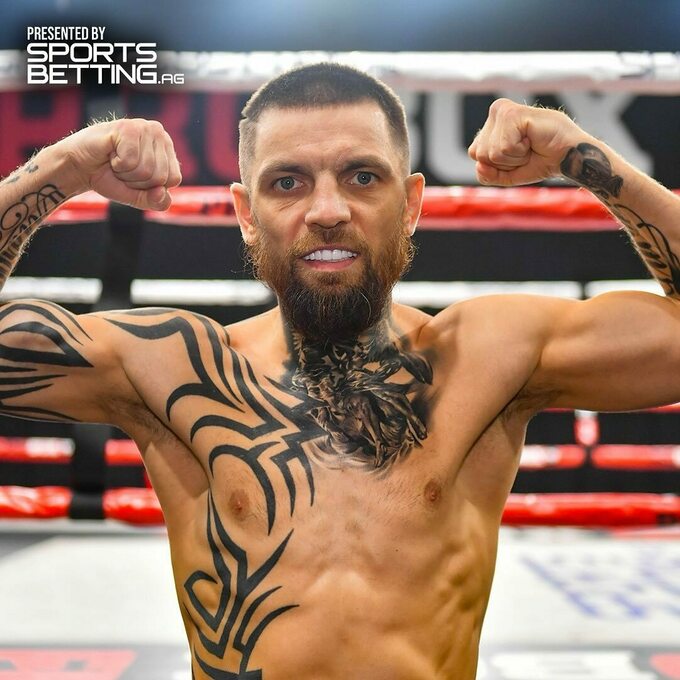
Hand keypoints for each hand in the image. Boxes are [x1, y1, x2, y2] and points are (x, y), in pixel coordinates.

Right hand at [57, 118, 181, 209]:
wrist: (79, 167)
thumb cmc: (110, 178)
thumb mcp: (138, 196)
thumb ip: (156, 201)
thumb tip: (162, 193)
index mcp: (168, 150)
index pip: (173, 179)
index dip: (151, 186)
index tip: (136, 177)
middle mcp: (160, 134)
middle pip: (160, 176)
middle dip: (137, 181)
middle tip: (123, 169)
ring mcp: (145, 128)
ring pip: (146, 169)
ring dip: (126, 173)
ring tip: (116, 161)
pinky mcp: (128, 127)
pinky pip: (130, 161)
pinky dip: (117, 164)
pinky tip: (110, 153)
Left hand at [468, 99, 588, 186]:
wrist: (567, 157)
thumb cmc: (540, 161)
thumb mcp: (506, 174)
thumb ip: (487, 174)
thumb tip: (479, 164)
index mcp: (491, 124)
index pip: (474, 154)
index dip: (496, 165)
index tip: (517, 155)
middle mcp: (495, 112)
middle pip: (479, 154)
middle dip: (503, 162)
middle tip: (525, 151)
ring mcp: (502, 111)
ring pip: (489, 152)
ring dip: (512, 158)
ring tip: (529, 145)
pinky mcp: (511, 113)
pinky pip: (502, 148)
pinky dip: (518, 152)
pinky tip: (531, 140)